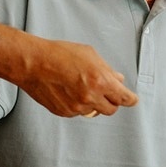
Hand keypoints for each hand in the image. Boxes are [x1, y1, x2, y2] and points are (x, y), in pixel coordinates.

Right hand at [22, 39, 138, 117]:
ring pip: (94, 111)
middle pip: (111, 109)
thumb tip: (117, 79)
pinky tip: (69, 90)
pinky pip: (78, 112)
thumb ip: (107, 70)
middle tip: (107, 92)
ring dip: (93, 103)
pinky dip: (78, 105)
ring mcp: (76, 107)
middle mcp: (90, 97)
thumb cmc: (60, 54)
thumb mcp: (90, 55)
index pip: (124, 98)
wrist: (33, 63)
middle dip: (112, 101)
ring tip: (81, 86)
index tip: (132, 100)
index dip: (130, 99)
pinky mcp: (64, 112)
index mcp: (100, 82)